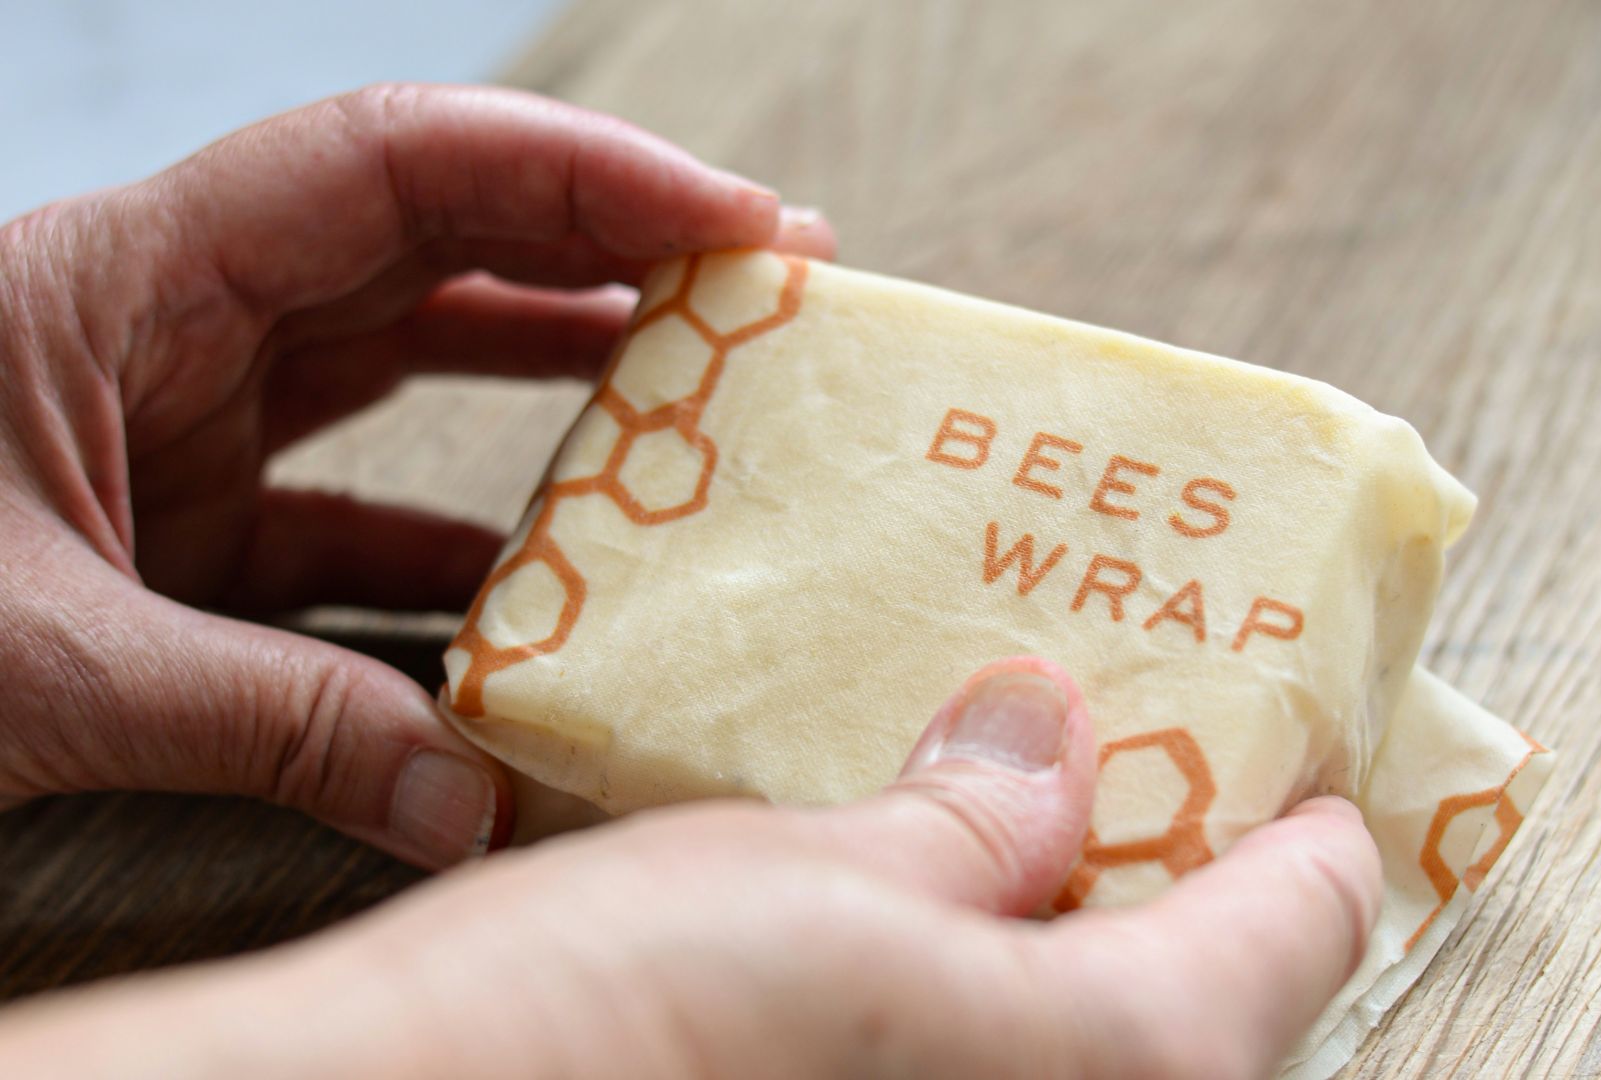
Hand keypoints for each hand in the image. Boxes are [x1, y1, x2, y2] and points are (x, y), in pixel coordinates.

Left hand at [0, 83, 834, 865]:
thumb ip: (275, 727)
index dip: (580, 173)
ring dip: (560, 370)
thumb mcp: (39, 667)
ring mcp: (178, 415)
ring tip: (705, 396)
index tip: (733, 221)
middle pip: (432, 232)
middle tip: (770, 280)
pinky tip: (557, 581)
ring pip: (409, 352)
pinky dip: (462, 534)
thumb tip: (483, 812)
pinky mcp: (178, 517)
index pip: (395, 167)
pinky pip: (356, 498)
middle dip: (608, 243)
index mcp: (120, 281)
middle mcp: (167, 321)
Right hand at [0, 659, 1380, 1077]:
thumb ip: (972, 820)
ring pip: (1090, 1021)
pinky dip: (978, 973)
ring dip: (1067, 907)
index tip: (1292, 727)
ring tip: (1007, 785)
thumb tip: (1044, 741)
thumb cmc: (608, 1035)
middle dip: (1173, 849)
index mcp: (1134, 1072)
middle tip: (1130, 731)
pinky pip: (984, 1051)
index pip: (1308, 914)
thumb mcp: (819, 876)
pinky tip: (905, 893)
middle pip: (1211, 983)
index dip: (1309, 800)